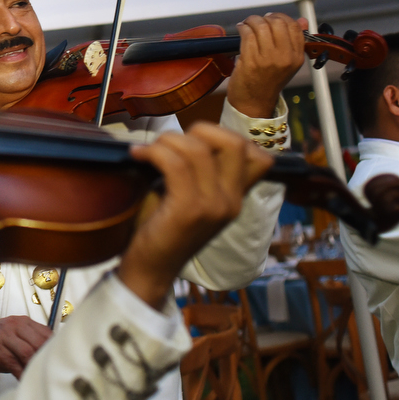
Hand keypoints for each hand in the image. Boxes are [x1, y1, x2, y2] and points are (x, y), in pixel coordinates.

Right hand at [0, 316, 52, 377]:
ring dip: (36, 366)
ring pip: (28, 352)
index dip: (55, 347)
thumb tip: (51, 355)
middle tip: (53, 370)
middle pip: (39, 342)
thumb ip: (30, 340)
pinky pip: (14, 364)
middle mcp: (15, 326)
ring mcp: (5, 337)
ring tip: (41, 376)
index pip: (46, 333)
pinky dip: (22, 375)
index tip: (60, 359)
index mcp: (22, 321)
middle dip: (47, 357)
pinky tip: (27, 381)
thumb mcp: (13, 334)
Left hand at [119, 123, 271, 305]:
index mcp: (236, 198)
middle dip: (201, 130)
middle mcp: (231, 202)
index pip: (259, 156)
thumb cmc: (163, 228)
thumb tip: (187, 134)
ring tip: (149, 150)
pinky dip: (154, 152)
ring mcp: (213, 207)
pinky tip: (138, 155)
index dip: (227, 136)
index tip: (195, 139)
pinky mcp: (188, 210)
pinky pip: (175, 164)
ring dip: (168, 141)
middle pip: (235, 143)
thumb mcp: (191, 197)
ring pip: (198, 149)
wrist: (149, 269)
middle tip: (172, 141)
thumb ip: (200, 172)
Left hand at [226, 12, 306, 117]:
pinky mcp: (251, 61)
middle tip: (258, 21)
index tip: (272, 18)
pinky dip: (243, 28)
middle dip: (265, 17)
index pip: (294, 26)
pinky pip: (247, 34)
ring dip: (251, 21)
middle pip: (278, 23)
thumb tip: (302, 21)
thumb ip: (294, 41)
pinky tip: (242, 30)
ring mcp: (267, 59)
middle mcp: (284, 58)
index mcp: (296, 57)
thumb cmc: (267, 82)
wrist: (254, 103)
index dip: (281, 17)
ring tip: (248, 24)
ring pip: (261, 26)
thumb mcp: (287, 63)